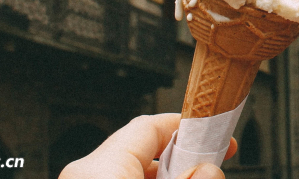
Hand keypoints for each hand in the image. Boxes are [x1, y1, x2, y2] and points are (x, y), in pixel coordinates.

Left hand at [59, 113, 237, 178]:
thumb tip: (209, 171)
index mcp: (98, 167)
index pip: (151, 124)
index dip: (189, 126)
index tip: (215, 133)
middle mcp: (83, 173)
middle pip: (141, 147)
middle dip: (179, 156)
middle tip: (210, 164)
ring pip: (129, 169)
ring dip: (164, 173)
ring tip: (194, 178)